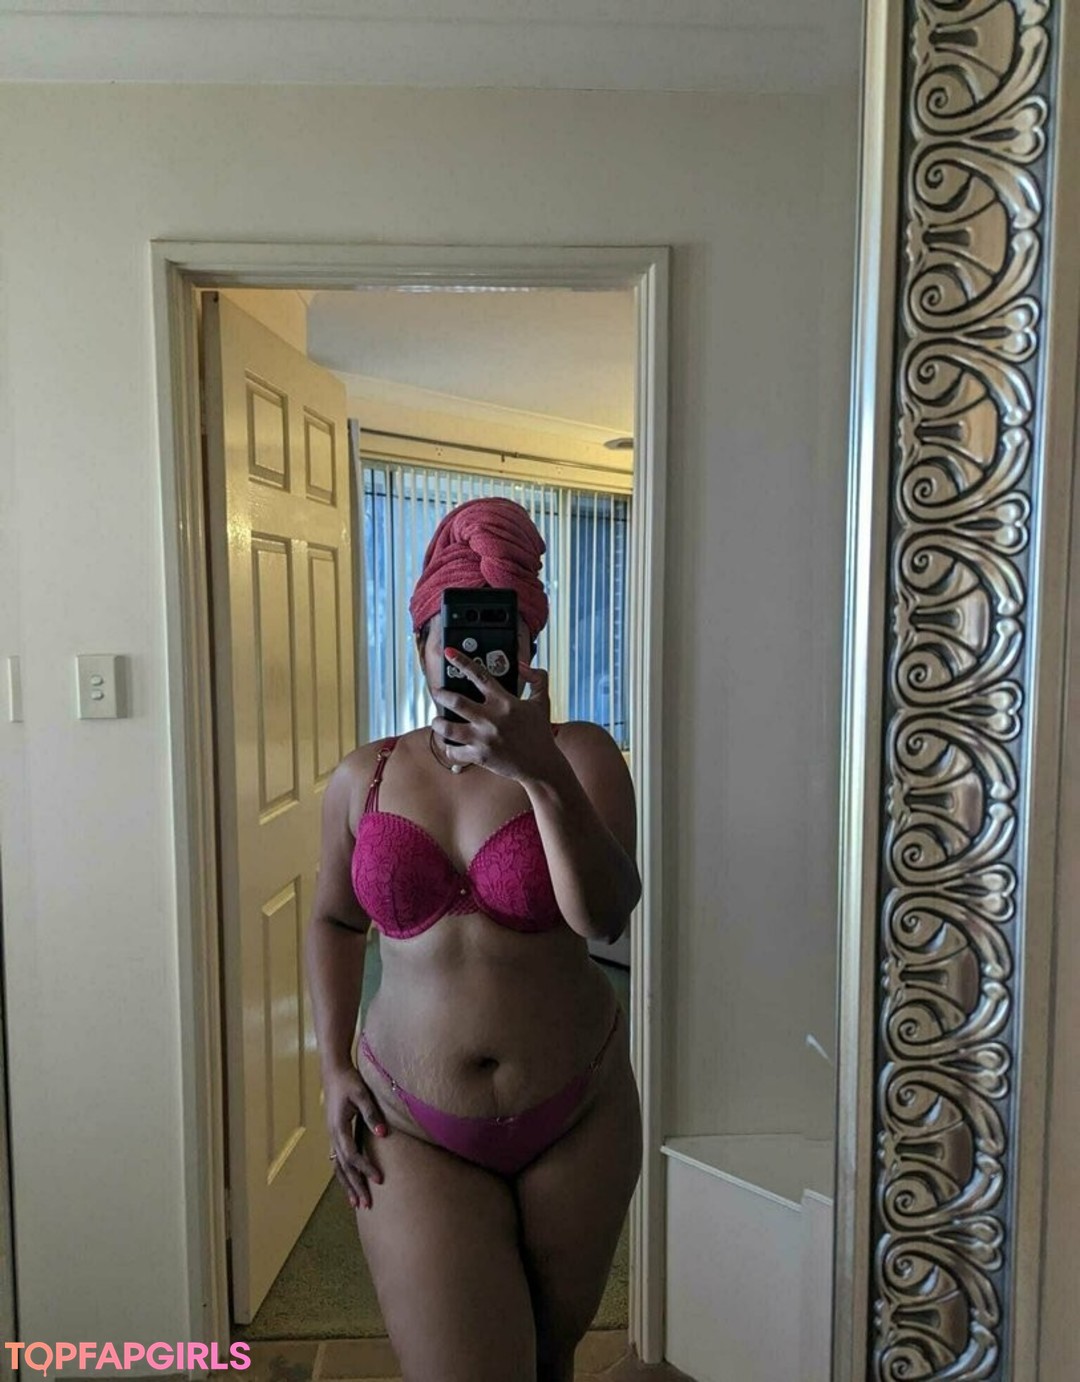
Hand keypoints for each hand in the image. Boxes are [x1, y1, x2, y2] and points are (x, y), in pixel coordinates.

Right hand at [323, 1064, 386, 1210]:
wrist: (334, 1071)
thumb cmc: (349, 1081)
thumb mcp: (362, 1094)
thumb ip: (372, 1114)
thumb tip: (383, 1134)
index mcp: (338, 1128)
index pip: (352, 1156)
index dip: (365, 1169)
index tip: (379, 1180)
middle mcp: (333, 1136)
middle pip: (343, 1167)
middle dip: (355, 1186)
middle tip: (365, 1205)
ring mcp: (332, 1136)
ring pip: (338, 1167)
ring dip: (347, 1185)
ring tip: (355, 1203)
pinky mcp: (334, 1134)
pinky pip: (337, 1159)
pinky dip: (343, 1173)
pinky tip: (348, 1181)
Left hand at [431, 651, 560, 782]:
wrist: (542, 765)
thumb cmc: (540, 733)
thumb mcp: (543, 701)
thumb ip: (537, 678)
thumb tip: (523, 665)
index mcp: (505, 702)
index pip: (479, 676)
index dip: (462, 661)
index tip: (448, 653)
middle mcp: (491, 718)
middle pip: (456, 701)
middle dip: (440, 694)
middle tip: (437, 692)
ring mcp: (484, 738)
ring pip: (448, 727)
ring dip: (437, 722)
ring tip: (437, 720)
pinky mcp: (480, 756)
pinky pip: (454, 751)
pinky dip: (449, 748)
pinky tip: (450, 744)